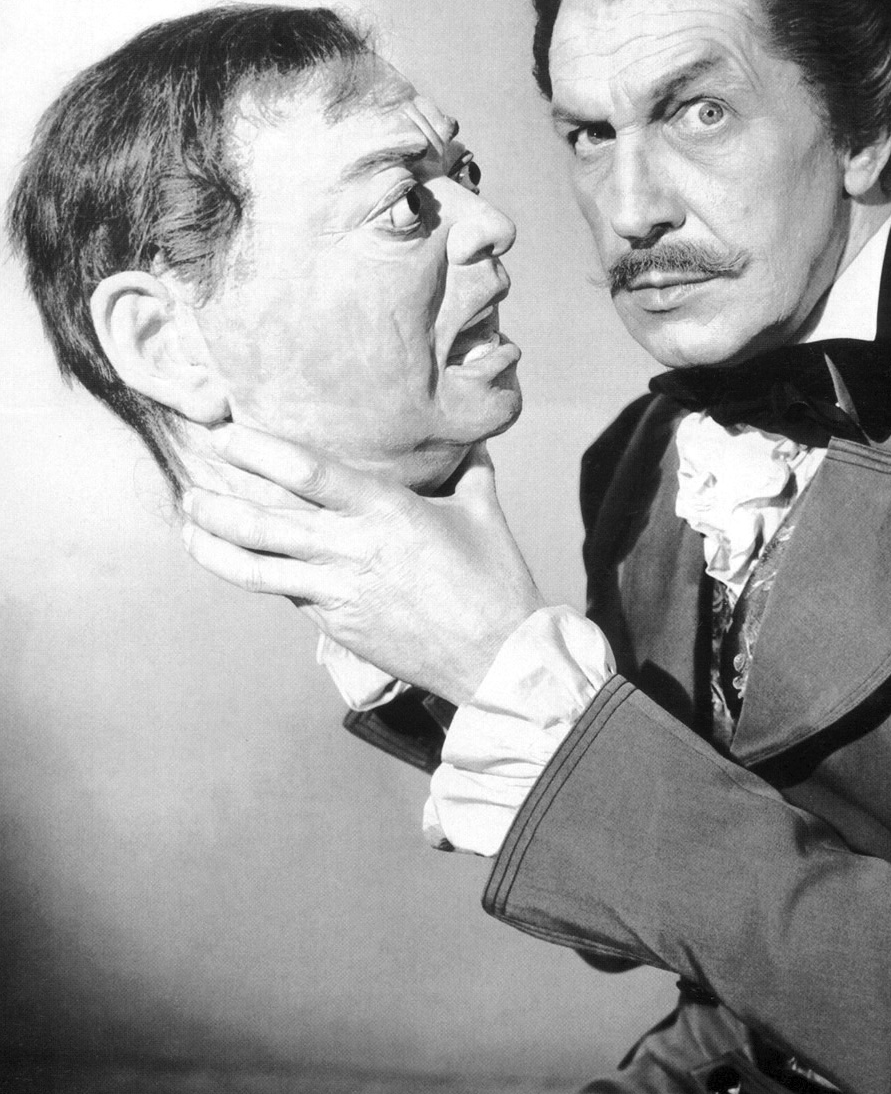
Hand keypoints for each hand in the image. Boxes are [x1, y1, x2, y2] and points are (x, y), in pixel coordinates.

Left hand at [180, 428, 544, 703]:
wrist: (497, 658)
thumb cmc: (495, 580)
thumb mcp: (483, 511)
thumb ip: (469, 468)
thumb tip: (472, 435)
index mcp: (385, 510)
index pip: (306, 472)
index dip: (258, 452)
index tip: (226, 436)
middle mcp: (351, 548)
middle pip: (261, 521)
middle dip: (215, 502)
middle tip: (189, 483)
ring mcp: (338, 592)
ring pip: (256, 567)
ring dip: (212, 546)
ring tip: (188, 526)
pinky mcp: (337, 625)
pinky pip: (287, 593)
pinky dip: (257, 575)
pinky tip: (239, 563)